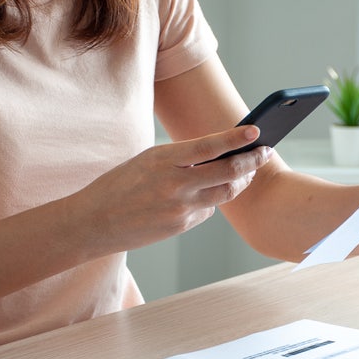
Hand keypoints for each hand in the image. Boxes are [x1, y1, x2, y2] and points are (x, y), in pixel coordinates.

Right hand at [66, 125, 272, 255]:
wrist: (94, 222)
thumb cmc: (119, 185)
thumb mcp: (147, 161)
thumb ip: (182, 159)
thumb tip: (219, 159)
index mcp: (163, 159)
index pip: (209, 146)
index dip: (236, 139)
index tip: (256, 132)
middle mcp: (175, 184)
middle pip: (227, 172)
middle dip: (252, 162)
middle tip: (265, 153)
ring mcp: (180, 208)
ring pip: (225, 193)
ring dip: (240, 181)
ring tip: (248, 172)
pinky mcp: (181, 226)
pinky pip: (208, 210)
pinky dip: (212, 200)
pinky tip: (207, 194)